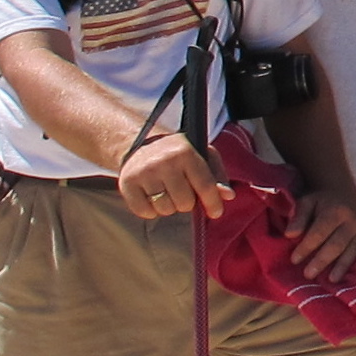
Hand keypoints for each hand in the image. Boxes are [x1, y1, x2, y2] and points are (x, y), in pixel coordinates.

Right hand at [117, 132, 231, 220]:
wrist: (140, 142)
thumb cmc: (178, 154)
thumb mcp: (202, 156)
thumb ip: (217, 176)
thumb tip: (228, 196)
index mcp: (186, 153)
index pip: (205, 186)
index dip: (213, 203)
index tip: (216, 213)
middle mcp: (164, 162)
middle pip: (185, 203)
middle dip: (187, 203)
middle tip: (181, 192)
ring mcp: (144, 173)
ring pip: (165, 210)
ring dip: (169, 207)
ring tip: (166, 193)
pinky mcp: (127, 183)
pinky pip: (144, 212)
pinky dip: (150, 211)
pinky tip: (152, 197)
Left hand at [283, 190, 355, 282]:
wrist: (344, 194)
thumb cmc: (321, 202)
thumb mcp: (307, 203)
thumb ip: (298, 218)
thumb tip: (289, 234)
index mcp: (335, 211)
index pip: (319, 232)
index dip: (306, 247)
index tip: (294, 260)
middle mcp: (352, 222)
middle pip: (337, 244)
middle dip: (322, 260)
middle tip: (308, 275)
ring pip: (353, 252)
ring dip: (342, 266)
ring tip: (332, 280)